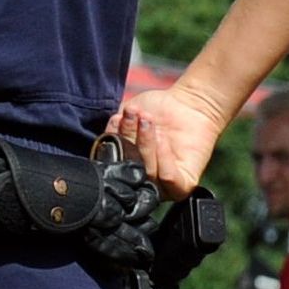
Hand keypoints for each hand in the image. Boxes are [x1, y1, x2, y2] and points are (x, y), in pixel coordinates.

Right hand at [108, 72, 232, 196]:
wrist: (186, 102)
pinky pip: (170, 178)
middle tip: (135, 115)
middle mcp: (142, 180)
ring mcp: (163, 185)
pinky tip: (162, 138)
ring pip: (148, 173)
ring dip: (146, 143)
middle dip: (130, 138)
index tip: (116, 119)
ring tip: (147, 119)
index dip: (111, 143)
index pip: (112, 164)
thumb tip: (103, 146)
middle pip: (128, 169)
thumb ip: (112, 136)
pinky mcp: (184, 183)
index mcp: (124, 168)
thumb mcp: (125, 121)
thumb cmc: (154, 110)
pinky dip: (163, 156)